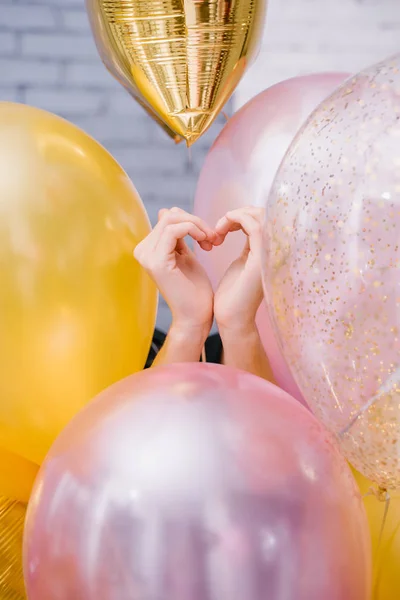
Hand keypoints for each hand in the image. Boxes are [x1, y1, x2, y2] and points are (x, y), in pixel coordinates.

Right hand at [134, 207, 215, 341]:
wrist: (196, 317)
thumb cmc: (194, 290)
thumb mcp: (184, 255)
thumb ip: (176, 235)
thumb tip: (165, 211)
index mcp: (147, 249)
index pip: (168, 217)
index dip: (192, 221)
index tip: (209, 237)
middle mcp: (142, 251)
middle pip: (170, 215)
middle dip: (196, 222)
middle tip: (213, 238)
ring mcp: (147, 256)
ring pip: (172, 219)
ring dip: (198, 226)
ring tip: (211, 241)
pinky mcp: (157, 261)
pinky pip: (175, 230)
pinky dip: (195, 230)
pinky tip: (206, 243)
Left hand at [213, 207, 264, 333]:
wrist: (231, 317)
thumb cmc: (233, 294)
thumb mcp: (242, 262)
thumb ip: (247, 244)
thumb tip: (241, 225)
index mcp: (273, 249)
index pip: (265, 218)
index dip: (242, 215)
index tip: (221, 229)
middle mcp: (276, 249)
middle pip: (265, 213)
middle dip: (239, 213)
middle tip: (219, 228)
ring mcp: (271, 253)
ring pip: (260, 215)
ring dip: (235, 216)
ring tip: (218, 231)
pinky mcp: (261, 258)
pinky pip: (253, 226)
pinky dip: (235, 220)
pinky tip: (220, 230)